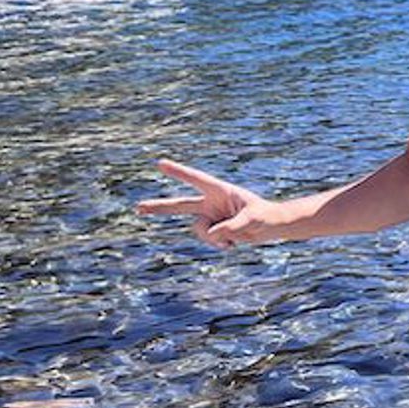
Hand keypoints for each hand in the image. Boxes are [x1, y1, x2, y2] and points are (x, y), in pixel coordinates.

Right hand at [137, 158, 278, 248]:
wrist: (270, 227)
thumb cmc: (266, 216)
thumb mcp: (252, 221)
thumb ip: (232, 227)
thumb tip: (212, 236)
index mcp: (220, 191)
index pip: (195, 180)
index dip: (178, 172)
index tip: (159, 163)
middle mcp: (211, 203)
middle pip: (180, 205)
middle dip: (159, 207)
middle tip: (138, 207)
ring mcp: (211, 217)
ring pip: (198, 230)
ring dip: (213, 237)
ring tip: (233, 236)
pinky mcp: (213, 230)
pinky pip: (207, 240)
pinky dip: (219, 244)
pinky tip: (232, 243)